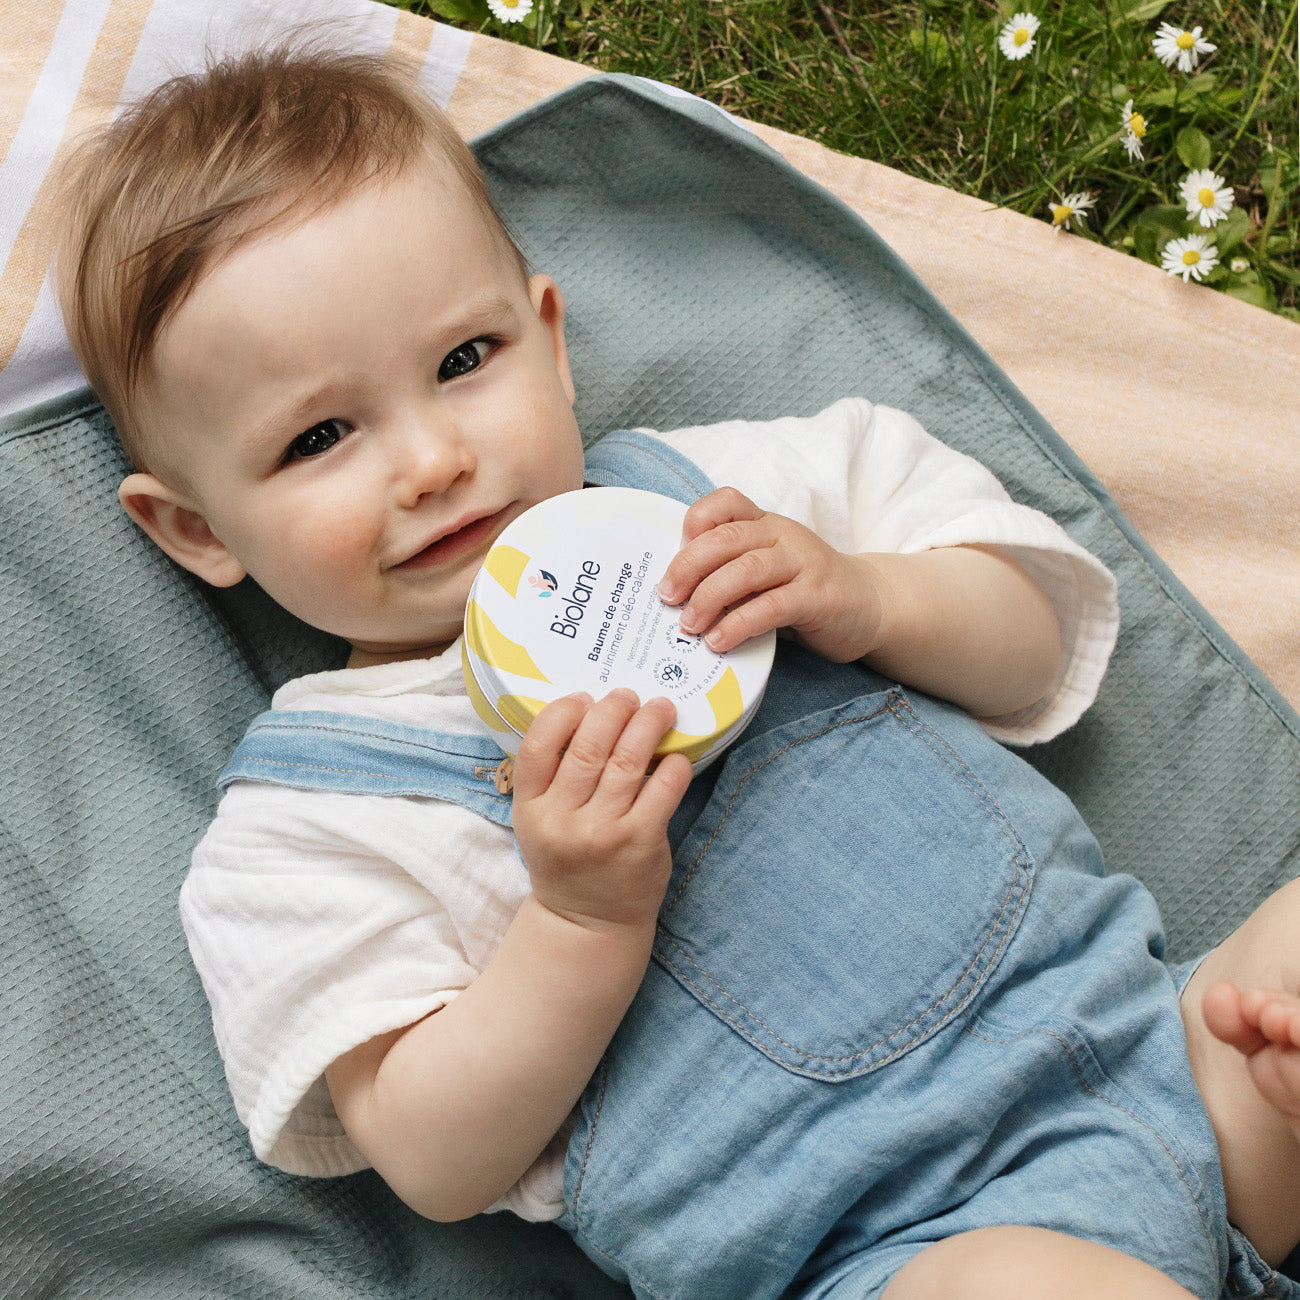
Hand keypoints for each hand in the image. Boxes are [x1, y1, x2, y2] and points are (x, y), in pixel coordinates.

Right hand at [512, 690, 692, 930]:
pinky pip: (662, 790)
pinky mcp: (641, 843)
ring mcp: (603, 832)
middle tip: (629, 695)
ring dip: (647, 724)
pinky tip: (676, 755)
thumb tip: (590, 714)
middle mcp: (563, 819)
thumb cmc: (567, 860)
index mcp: (530, 809)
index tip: (583, 698)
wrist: (588, 923)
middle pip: (588, 746)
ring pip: (627, 760)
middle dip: (613, 709)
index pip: (537, 746)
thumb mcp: (538, 821)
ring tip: (660, 708)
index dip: (562, 713)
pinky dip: (673, 765)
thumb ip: (552, 777)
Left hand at [658, 487, 885, 661]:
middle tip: (667, 597)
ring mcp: (803, 563)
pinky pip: (771, 606)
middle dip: (688, 567)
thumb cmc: (806, 591)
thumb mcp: (767, 571)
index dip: (695, 522)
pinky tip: (720, 640)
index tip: (674, 552)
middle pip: (726, 538)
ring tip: (689, 624)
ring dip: (709, 597)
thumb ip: (731, 573)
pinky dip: (739, 623)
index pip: (726, 502)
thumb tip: (676, 594)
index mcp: (766, 523)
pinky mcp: (818, 597)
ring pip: (746, 569)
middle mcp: (783, 535)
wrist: (871, 605)